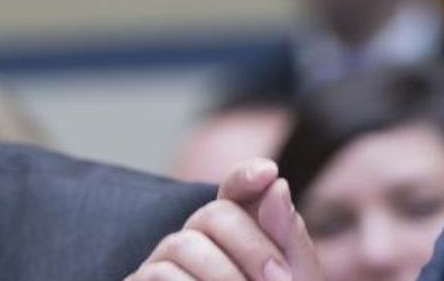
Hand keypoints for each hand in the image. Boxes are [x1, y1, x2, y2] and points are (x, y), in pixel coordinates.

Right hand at [127, 158, 320, 280]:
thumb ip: (287, 237)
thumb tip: (275, 184)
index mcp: (235, 235)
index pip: (235, 190)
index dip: (246, 175)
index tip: (268, 174)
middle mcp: (194, 242)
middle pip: (214, 213)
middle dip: (252, 245)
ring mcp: (162, 268)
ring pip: (182, 245)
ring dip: (224, 276)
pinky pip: (156, 277)